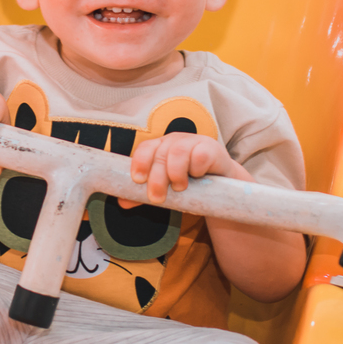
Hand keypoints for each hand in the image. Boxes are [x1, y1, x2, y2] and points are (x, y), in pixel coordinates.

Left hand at [124, 133, 248, 205]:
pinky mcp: (211, 149)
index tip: (138, 180)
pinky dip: (196, 169)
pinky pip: (200, 156)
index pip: (145, 148)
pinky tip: (197, 176)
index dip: (139, 162)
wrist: (220, 183)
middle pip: (160, 155)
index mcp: (160, 147)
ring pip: (178, 152)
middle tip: (157, 198)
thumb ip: (144, 195)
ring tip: (179, 188)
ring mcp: (193, 142)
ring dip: (175, 173)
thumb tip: (122, 202)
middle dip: (156, 179)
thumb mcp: (166, 188)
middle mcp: (175, 141)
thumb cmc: (188, 183)